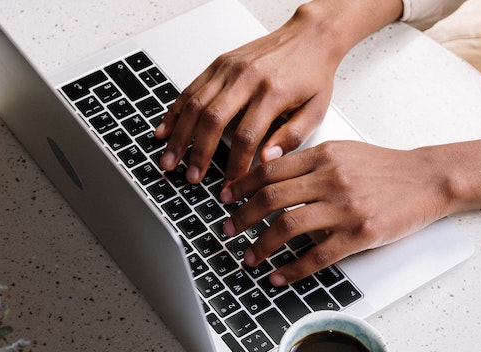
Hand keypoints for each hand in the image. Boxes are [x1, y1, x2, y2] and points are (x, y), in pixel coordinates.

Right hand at [154, 7, 340, 184]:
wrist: (309, 37)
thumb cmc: (312, 74)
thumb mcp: (315, 110)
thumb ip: (292, 137)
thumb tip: (267, 161)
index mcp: (272, 92)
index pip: (247, 136)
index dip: (235, 165)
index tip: (230, 185)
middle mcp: (247, 78)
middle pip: (213, 120)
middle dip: (198, 153)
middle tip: (191, 177)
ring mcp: (229, 69)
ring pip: (195, 104)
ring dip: (179, 136)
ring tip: (170, 160)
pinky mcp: (219, 63)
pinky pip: (191, 89)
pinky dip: (175, 111)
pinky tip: (165, 130)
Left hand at [220, 141, 454, 285]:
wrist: (427, 179)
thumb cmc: (385, 168)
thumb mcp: (345, 151)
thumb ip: (310, 161)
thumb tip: (270, 171)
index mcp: (324, 156)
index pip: (270, 169)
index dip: (241, 185)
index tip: (226, 197)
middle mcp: (331, 179)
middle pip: (271, 198)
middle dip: (242, 216)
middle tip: (228, 229)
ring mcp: (345, 207)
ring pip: (288, 226)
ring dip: (261, 245)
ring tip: (249, 256)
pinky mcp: (359, 234)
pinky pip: (316, 256)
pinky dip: (292, 269)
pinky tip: (278, 275)